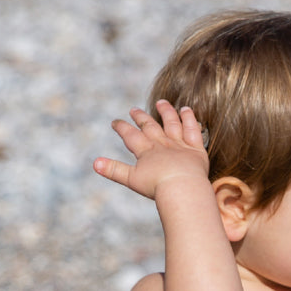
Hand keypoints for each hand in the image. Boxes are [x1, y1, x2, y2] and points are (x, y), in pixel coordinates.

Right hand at [93, 100, 208, 201]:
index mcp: (146, 151)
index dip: (122, 127)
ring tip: (161, 103)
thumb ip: (114, 170)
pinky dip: (189, 119)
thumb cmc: (157, 187)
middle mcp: (162, 144)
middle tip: (134, 110)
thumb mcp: (131, 179)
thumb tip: (94, 163)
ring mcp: (180, 145)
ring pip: (172, 123)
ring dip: (166, 112)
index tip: (115, 122)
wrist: (182, 187)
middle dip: (140, 117)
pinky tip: (186, 110)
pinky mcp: (196, 149)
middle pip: (150, 126)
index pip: (130, 135)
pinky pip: (193, 130)